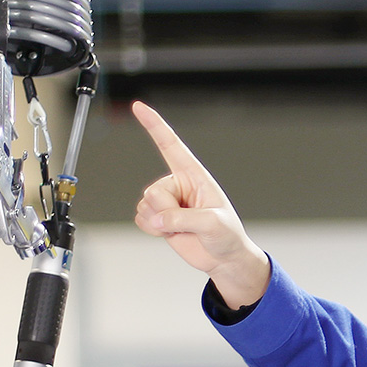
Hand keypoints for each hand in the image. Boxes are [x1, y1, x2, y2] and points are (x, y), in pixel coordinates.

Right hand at [131, 100, 270, 307]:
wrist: (223, 258)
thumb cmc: (227, 236)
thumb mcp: (213, 224)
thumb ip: (184, 219)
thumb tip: (158, 220)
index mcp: (195, 176)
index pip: (171, 146)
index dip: (154, 126)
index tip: (139, 107)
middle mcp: (178, 185)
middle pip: (153, 191)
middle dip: (167, 211)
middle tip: (187, 222)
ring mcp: (167, 202)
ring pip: (145, 206)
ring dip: (161, 222)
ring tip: (183, 228)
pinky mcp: (159, 218)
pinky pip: (141, 218)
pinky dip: (153, 230)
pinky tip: (171, 233)